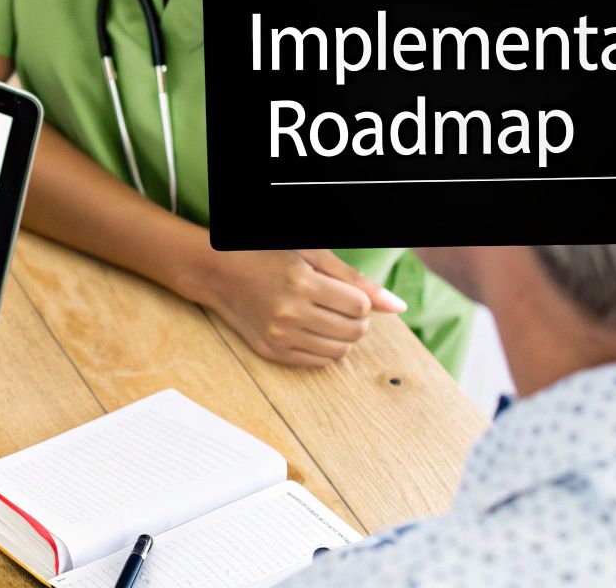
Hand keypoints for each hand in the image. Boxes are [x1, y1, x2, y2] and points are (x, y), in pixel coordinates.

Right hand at [190, 248, 404, 367]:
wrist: (217, 272)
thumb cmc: (266, 255)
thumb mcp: (311, 255)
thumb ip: (355, 280)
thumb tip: (398, 306)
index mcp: (301, 283)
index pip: (360, 306)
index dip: (361, 300)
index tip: (346, 292)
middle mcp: (289, 313)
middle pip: (354, 332)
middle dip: (357, 319)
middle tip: (340, 305)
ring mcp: (279, 336)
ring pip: (339, 351)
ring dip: (343, 336)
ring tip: (326, 317)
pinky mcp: (271, 352)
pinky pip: (317, 362)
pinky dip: (324, 348)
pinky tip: (311, 328)